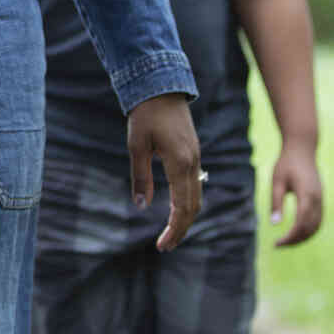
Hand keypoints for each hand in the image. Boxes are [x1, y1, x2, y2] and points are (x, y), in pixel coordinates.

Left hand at [126, 93, 201, 251]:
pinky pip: (195, 185)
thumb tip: (141, 206)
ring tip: (170, 233)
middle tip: (164, 246)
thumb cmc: (145, 115)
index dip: (174, 229)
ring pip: (197, 196)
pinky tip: (176, 210)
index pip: (182, 207)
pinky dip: (188, 203)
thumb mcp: (136, 146)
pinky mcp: (193, 153)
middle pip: (194, 207)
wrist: (161, 87)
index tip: (162, 246)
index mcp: (179, 162)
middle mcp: (193, 163)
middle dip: (181, 229)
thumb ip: (140, 177)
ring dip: (186, 217)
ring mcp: (195, 158)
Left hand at [267, 139, 323, 247]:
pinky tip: (295, 233)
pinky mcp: (321, 199)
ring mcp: (321, 199)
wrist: (302, 148)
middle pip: (310, 228)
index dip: (290, 236)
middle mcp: (317, 199)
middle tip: (277, 245)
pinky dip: (308, 230)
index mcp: (306, 194)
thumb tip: (274, 224)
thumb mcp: (276, 181)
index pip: (301, 223)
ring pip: (316, 226)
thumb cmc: (286, 163)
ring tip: (286, 242)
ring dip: (303, 237)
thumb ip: (276, 202)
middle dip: (295, 240)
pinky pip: (318, 220)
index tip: (276, 243)